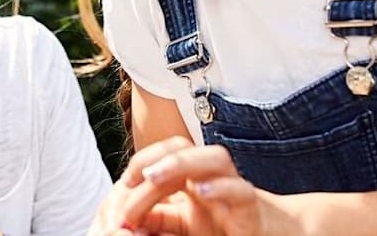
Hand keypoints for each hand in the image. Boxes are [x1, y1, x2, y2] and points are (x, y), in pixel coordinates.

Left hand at [94, 137, 263, 235]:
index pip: (167, 152)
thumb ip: (158, 219)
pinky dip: (220, 188)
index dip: (144, 159)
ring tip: (154, 177)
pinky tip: (199, 192)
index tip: (125, 181)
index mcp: (194, 176)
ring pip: (215, 159)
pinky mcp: (252, 210)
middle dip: (156, 159)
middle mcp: (213, 176)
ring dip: (181, 163)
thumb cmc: (225, 230)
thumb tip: (124, 221)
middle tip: (133, 180)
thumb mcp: (182, 226)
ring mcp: (234, 189)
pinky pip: (241, 191)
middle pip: (184, 148)